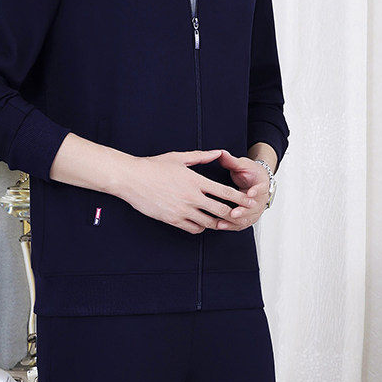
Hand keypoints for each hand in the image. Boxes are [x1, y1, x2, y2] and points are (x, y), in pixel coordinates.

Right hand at [122, 150, 254, 234]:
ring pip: (208, 223)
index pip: (225, 192)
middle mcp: (191, 197)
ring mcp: (182, 210)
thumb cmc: (153, 166)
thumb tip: (218, 152)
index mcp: (196, 180)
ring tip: (222, 222)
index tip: (250, 202)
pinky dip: (201, 227)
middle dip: (234, 214)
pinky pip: (193, 229)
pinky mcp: (172, 219)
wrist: (131, 179)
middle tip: (241, 217)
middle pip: (221, 211)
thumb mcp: (179, 157)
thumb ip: (201, 156)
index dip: (240, 199)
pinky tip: (202, 223)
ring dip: (217, 223)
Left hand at [214, 150, 270, 228]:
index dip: (256, 192)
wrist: (256, 181)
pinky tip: (219, 226)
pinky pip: (240, 224)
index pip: (261, 189)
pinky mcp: (248, 218)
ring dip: (235, 221)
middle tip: (233, 212)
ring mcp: (256, 210)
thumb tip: (220, 153)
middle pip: (254, 208)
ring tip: (222, 222)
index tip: (249, 193)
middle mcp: (261, 200)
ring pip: (247, 219)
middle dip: (243, 211)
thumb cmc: (251, 173)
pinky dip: (231, 226)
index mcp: (263, 185)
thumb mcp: (242, 165)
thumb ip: (232, 161)